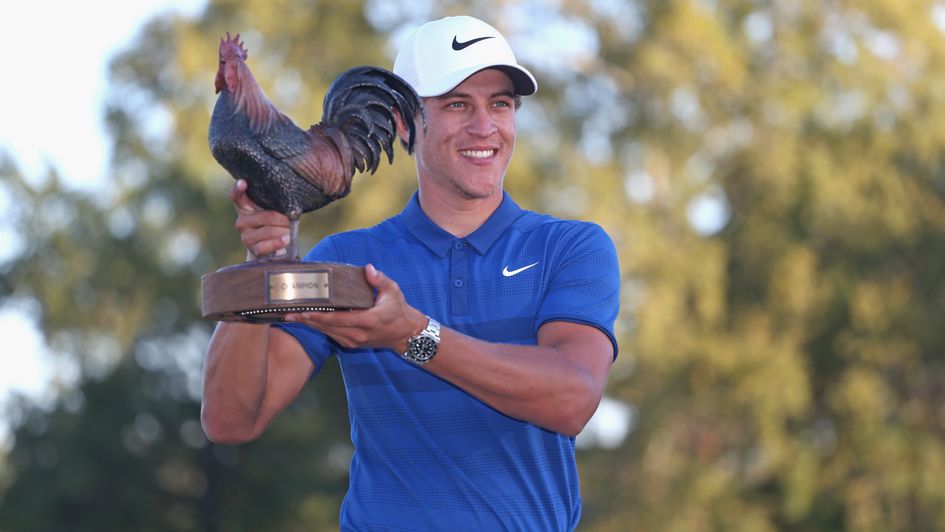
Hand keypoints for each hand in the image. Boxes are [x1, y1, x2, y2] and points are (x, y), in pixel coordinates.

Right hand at [229, 179, 289, 258]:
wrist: (269, 249)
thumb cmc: (272, 225)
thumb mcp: (270, 211)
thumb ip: (273, 203)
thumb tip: (288, 202)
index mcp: (244, 208)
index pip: (236, 196)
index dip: (238, 189)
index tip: (243, 183)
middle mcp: (242, 221)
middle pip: (267, 216)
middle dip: (284, 219)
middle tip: (291, 219)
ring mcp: (246, 237)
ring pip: (270, 231)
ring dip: (285, 231)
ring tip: (290, 231)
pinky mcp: (253, 249)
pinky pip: (266, 245)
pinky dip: (278, 242)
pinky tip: (285, 239)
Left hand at [285, 264, 427, 352]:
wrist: (406, 334)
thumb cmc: (399, 310)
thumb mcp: (393, 291)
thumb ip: (379, 280)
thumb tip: (367, 269)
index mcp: (367, 320)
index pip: (336, 319)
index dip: (318, 316)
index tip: (302, 311)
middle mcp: (357, 334)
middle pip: (326, 327)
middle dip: (306, 320)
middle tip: (288, 314)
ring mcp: (353, 341)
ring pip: (326, 333)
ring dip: (310, 325)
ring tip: (292, 317)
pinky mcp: (351, 343)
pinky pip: (331, 335)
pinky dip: (319, 328)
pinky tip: (308, 321)